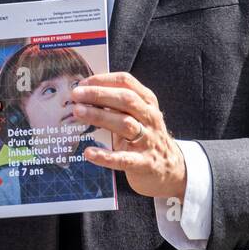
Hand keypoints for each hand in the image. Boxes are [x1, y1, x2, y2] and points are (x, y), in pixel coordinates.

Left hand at [70, 72, 185, 201]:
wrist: (171, 169)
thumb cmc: (146, 138)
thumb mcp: (138, 116)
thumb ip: (117, 105)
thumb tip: (85, 94)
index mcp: (147, 102)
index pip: (126, 82)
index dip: (103, 80)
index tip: (82, 84)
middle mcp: (150, 117)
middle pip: (126, 100)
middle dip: (99, 94)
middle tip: (76, 95)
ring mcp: (149, 140)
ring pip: (125, 124)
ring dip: (100, 116)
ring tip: (78, 113)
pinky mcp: (144, 163)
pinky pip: (124, 159)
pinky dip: (106, 156)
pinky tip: (89, 153)